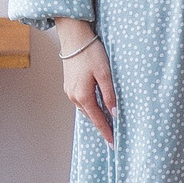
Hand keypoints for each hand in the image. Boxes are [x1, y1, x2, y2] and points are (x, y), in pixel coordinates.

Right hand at [54, 18, 116, 144]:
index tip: (113, 145)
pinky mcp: (69, 84)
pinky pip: (81, 101)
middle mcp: (74, 96)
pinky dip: (90, 106)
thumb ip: (109, 94)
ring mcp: (69, 91)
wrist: (74, 37)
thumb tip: (114, 113)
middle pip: (91, 117)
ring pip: (86, 109)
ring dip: (96, 116)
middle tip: (113, 136)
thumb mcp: (105, 73)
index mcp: (83, 96)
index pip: (98, 120)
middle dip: (102, 126)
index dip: (106, 133)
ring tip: (107, 123)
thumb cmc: (91, 52)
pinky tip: (97, 106)